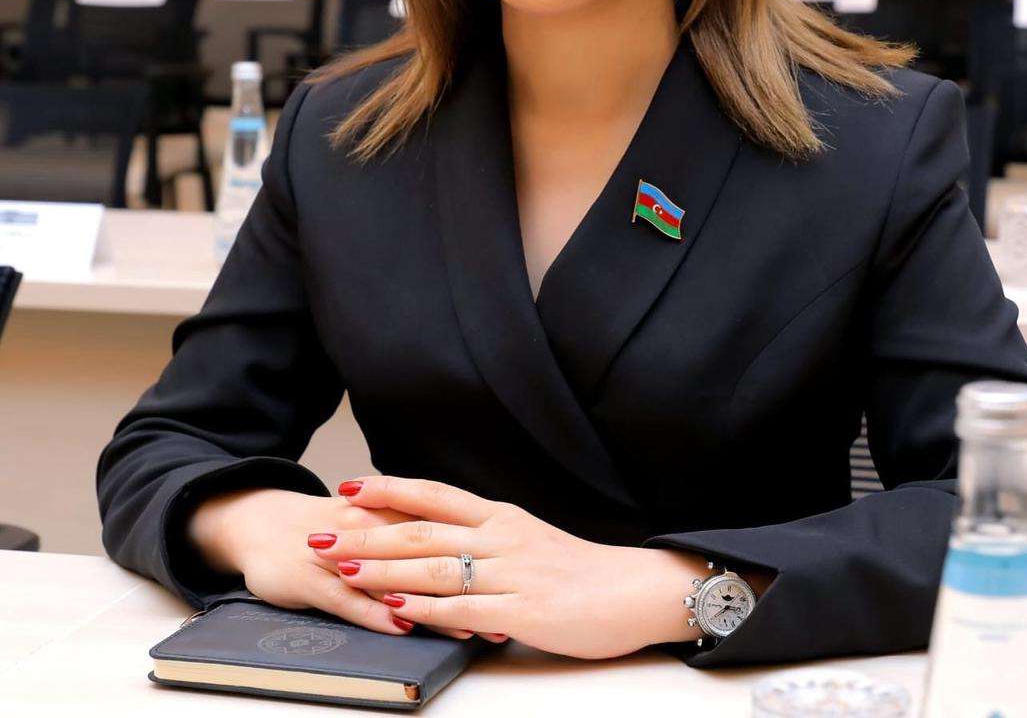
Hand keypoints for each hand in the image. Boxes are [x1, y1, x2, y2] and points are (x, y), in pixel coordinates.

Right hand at [185, 486, 505, 642]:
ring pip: (394, 579)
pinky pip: (349, 598)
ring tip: (471, 630)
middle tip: (510, 614)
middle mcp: (372, 526)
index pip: (448, 530)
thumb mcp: (375, 521)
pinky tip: (401, 627)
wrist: (260, 523)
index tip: (523, 583)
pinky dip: (375, 612)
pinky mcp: (313, 577)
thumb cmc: (327, 527)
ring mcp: (342, 553)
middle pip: (430, 556)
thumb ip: (416, 529)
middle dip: (471, 586)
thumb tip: (469, 550)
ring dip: (433, 606)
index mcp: (392, 509)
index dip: (486, 557)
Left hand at [311, 475, 689, 658]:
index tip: (349, 486)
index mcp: (502, 518)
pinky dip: (426, 606)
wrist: (637, 590)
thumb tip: (440, 544)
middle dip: (366, 531)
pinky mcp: (526, 609)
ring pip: (436, 566)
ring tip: (341, 567)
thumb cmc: (583, 572)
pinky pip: (466, 608)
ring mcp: (513, 573)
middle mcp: (502, 537)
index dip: (390, 489)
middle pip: (423, 528)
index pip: (436, 495)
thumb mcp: (530, 542)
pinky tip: (395, 608)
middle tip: (320, 531)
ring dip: (383, 567)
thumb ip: (487, 542)